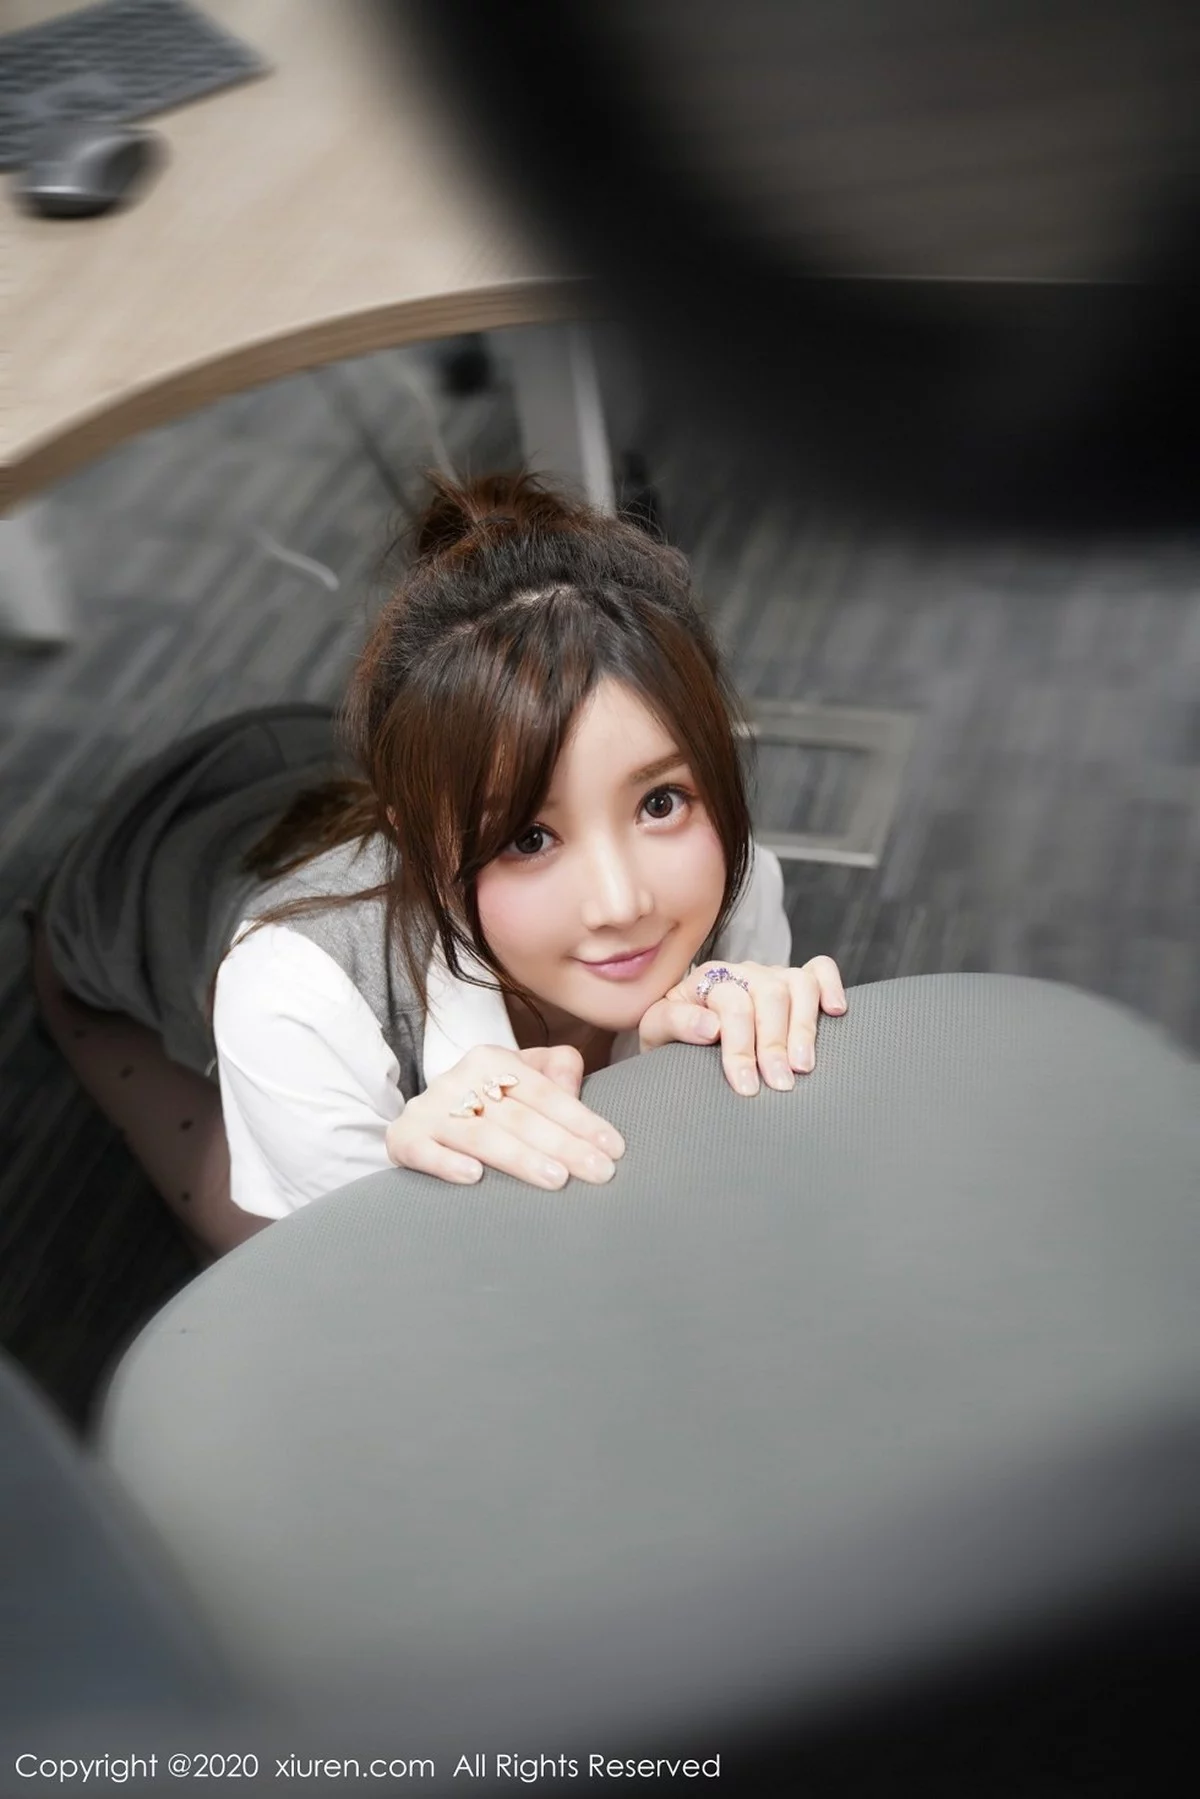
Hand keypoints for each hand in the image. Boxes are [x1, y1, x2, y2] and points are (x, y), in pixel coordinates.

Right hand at [385, 1043, 625, 1189]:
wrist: (423, 1124)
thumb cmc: (488, 1106)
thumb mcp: (521, 1080)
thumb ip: (554, 1073)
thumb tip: (574, 1080)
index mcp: (492, 1060)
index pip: (544, 1091)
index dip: (581, 1120)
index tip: (613, 1148)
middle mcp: (459, 1078)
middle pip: (519, 1116)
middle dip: (563, 1145)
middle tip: (598, 1172)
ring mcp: (429, 1108)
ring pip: (481, 1136)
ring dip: (520, 1158)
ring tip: (556, 1180)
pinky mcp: (403, 1138)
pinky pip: (424, 1152)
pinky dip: (447, 1163)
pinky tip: (474, 1178)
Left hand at [637, 957, 847, 1095]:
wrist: (680, 1039)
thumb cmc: (672, 1039)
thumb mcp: (657, 1032)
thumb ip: (675, 1023)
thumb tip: (711, 1026)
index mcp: (707, 979)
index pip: (732, 1004)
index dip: (740, 1046)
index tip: (746, 1086)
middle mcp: (743, 972)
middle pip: (770, 995)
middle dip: (775, 1043)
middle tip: (779, 1084)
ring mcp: (772, 975)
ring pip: (799, 984)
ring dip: (805, 1027)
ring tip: (804, 1066)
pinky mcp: (795, 982)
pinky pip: (820, 970)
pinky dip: (831, 986)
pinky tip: (835, 1012)